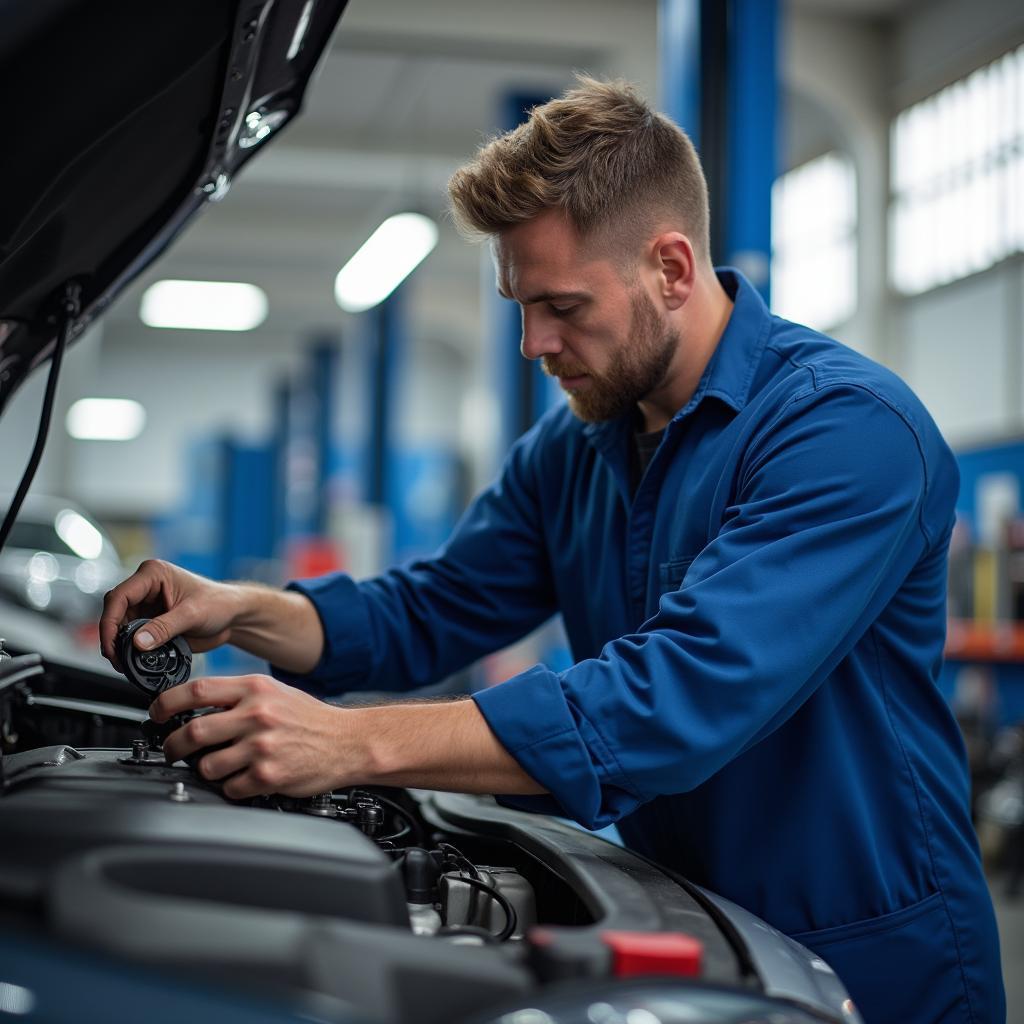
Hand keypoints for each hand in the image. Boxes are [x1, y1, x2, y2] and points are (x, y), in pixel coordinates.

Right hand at [100, 560, 241, 670]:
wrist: (233, 616)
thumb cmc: (219, 603)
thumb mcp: (193, 615)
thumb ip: (165, 628)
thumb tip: (138, 643)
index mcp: (153, 574)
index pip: (119, 596)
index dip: (110, 621)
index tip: (111, 644)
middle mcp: (145, 587)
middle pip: (114, 611)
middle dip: (112, 636)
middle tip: (117, 660)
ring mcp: (146, 605)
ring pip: (119, 626)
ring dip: (120, 646)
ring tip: (125, 664)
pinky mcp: (150, 621)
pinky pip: (132, 636)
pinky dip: (130, 649)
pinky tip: (133, 661)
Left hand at [152, 674, 353, 799]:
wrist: (349, 741)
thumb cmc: (311, 718)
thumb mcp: (275, 692)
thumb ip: (238, 696)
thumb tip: (195, 706)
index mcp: (256, 689)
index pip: (197, 690)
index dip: (166, 703)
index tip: (156, 714)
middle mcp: (257, 715)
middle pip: (193, 731)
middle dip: (174, 746)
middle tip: (173, 751)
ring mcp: (262, 746)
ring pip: (207, 765)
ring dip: (205, 770)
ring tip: (218, 767)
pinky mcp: (269, 775)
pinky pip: (231, 788)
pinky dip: (231, 787)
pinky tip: (243, 780)